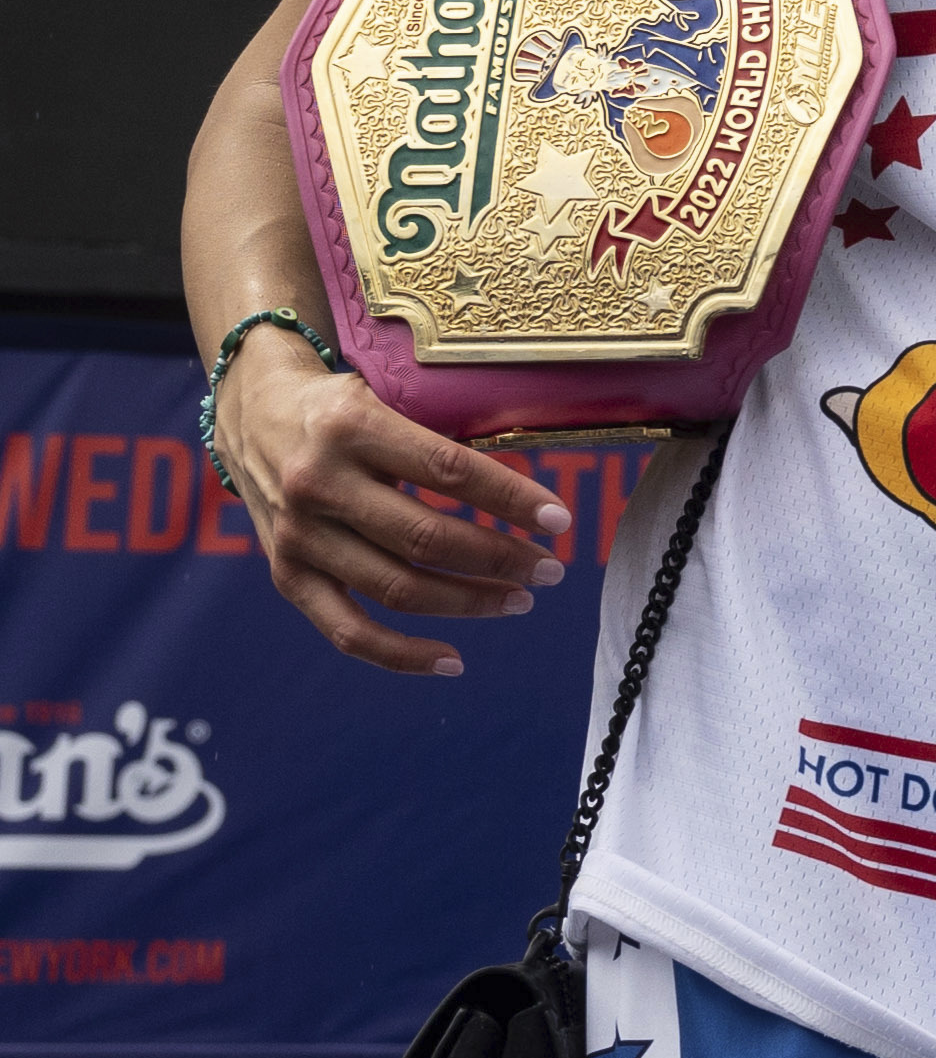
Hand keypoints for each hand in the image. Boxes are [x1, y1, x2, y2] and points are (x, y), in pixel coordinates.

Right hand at [207, 331, 572, 673]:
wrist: (252, 411)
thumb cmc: (342, 405)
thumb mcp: (386, 396)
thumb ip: (441, 437)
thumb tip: (527, 490)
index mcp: (354, 427)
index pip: (449, 470)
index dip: (510, 499)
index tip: (560, 520)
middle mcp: (319, 484)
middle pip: (426, 538)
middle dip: (501, 559)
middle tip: (551, 569)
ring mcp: (297, 536)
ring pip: (396, 588)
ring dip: (469, 601)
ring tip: (521, 599)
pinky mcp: (284, 575)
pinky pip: (345, 630)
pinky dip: (401, 655)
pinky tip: (453, 661)